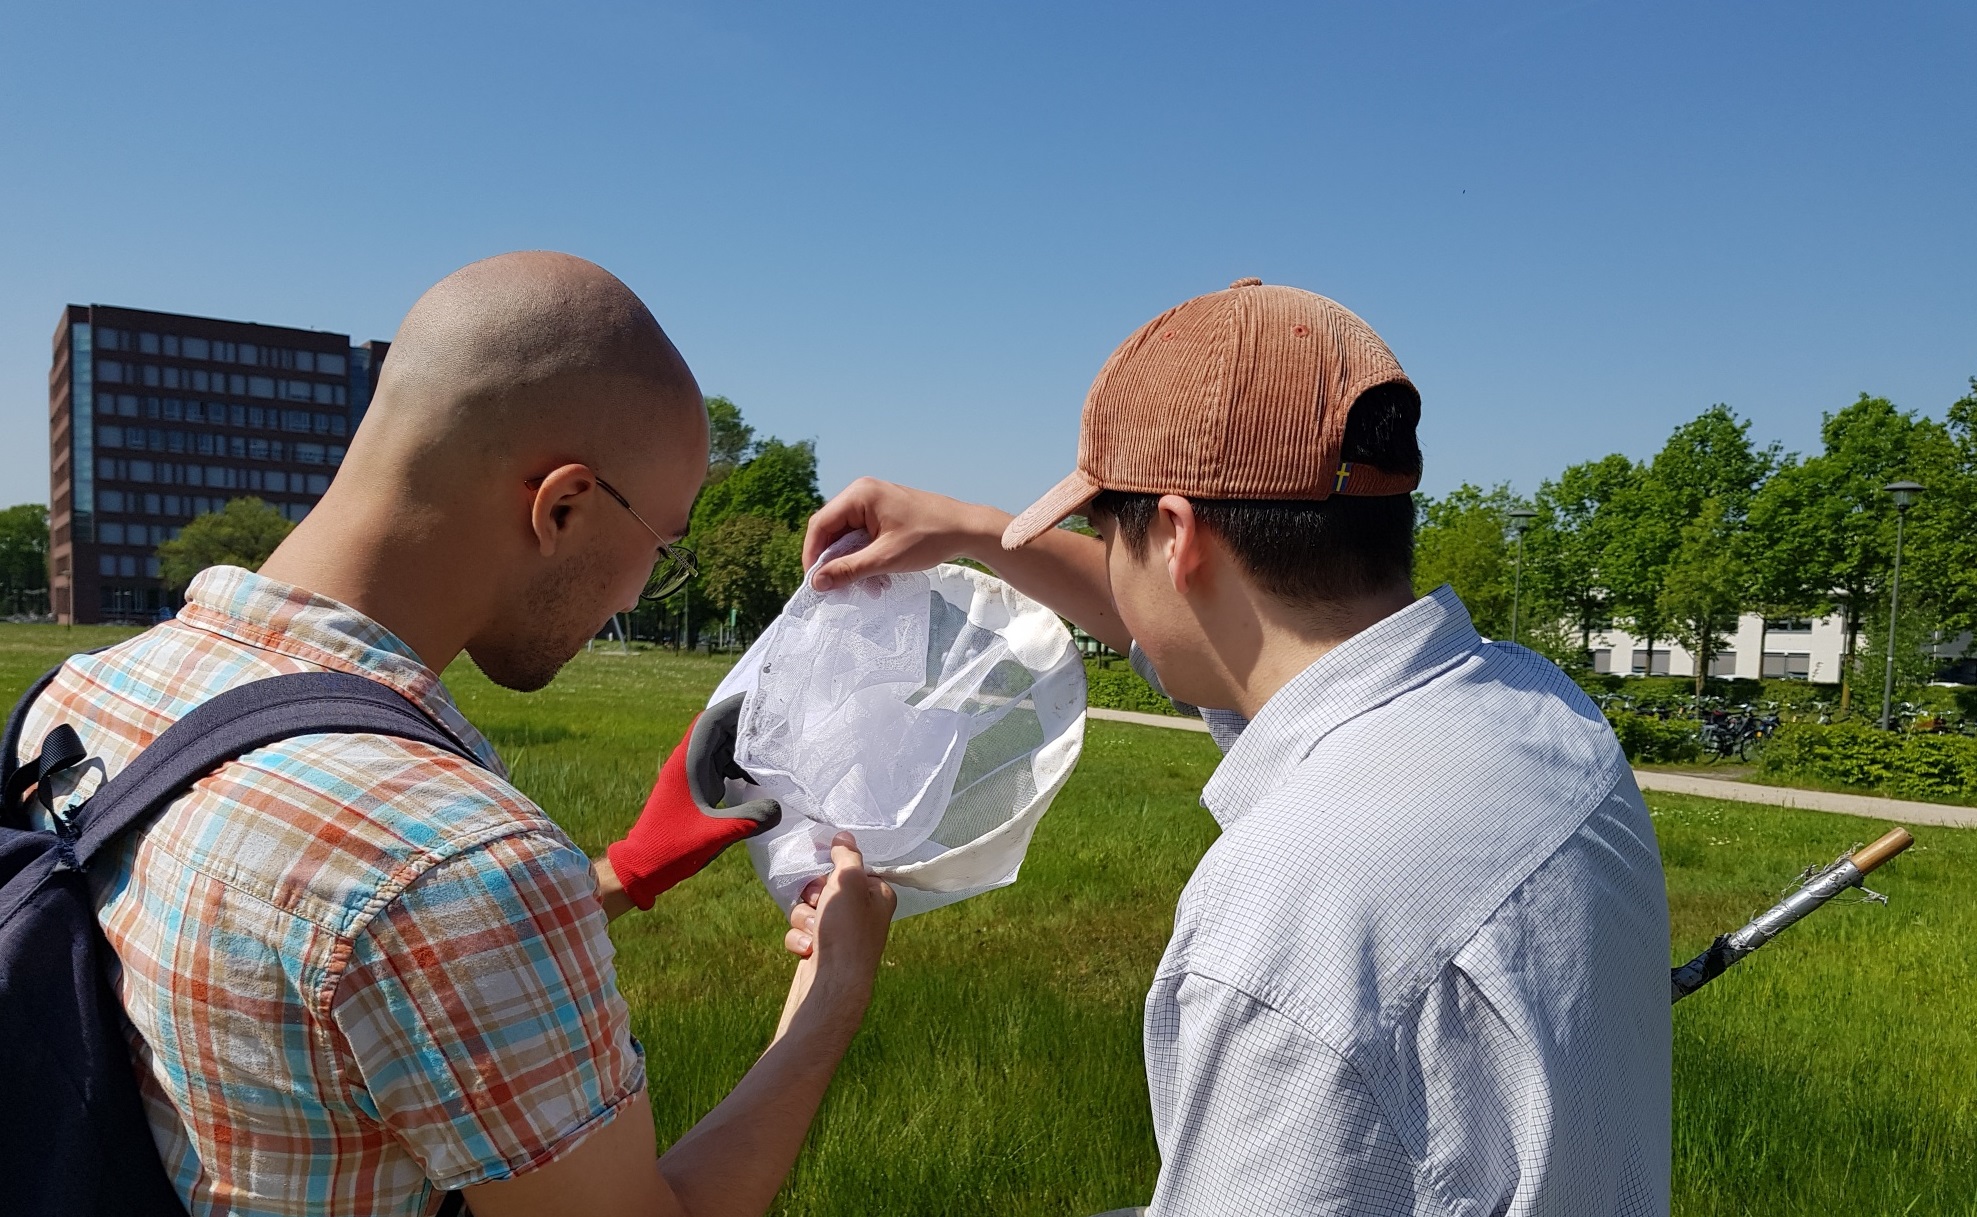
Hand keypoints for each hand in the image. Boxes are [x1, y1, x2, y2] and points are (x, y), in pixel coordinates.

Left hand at [605, 694, 780, 910]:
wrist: (643, 865)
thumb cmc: (672, 846)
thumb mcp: (715, 834)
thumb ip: (749, 819)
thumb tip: (780, 807)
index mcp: (687, 763)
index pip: (710, 721)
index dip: (735, 706)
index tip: (762, 701)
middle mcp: (688, 762)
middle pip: (718, 730)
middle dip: (747, 725)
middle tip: (778, 725)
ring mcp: (690, 775)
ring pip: (721, 748)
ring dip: (744, 746)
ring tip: (774, 748)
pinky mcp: (695, 788)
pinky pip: (720, 766)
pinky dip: (739, 766)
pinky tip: (758, 776)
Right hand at [778, 832, 895, 1037]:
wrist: (831, 986)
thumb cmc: (847, 932)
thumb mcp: (850, 883)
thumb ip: (847, 856)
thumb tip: (844, 835)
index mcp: (877, 895)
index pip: (852, 869)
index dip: (834, 872)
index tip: (828, 876)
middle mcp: (861, 914)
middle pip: (824, 887)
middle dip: (814, 896)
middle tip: (820, 904)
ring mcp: (839, 934)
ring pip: (807, 909)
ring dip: (804, 918)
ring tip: (815, 933)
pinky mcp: (819, 950)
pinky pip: (800, 932)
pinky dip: (799, 939)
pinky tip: (808, 950)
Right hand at [801, 477, 1008, 590]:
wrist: (967, 529)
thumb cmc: (930, 538)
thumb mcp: (886, 558)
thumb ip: (849, 570)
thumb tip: (816, 582)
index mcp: (859, 495)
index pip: (820, 525)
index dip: (813, 555)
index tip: (815, 582)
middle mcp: (862, 492)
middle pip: (832, 530)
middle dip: (835, 561)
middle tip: (838, 588)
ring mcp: (873, 500)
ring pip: (847, 535)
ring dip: (851, 562)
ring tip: (867, 586)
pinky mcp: (883, 511)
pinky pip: (862, 534)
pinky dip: (865, 556)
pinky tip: (877, 576)